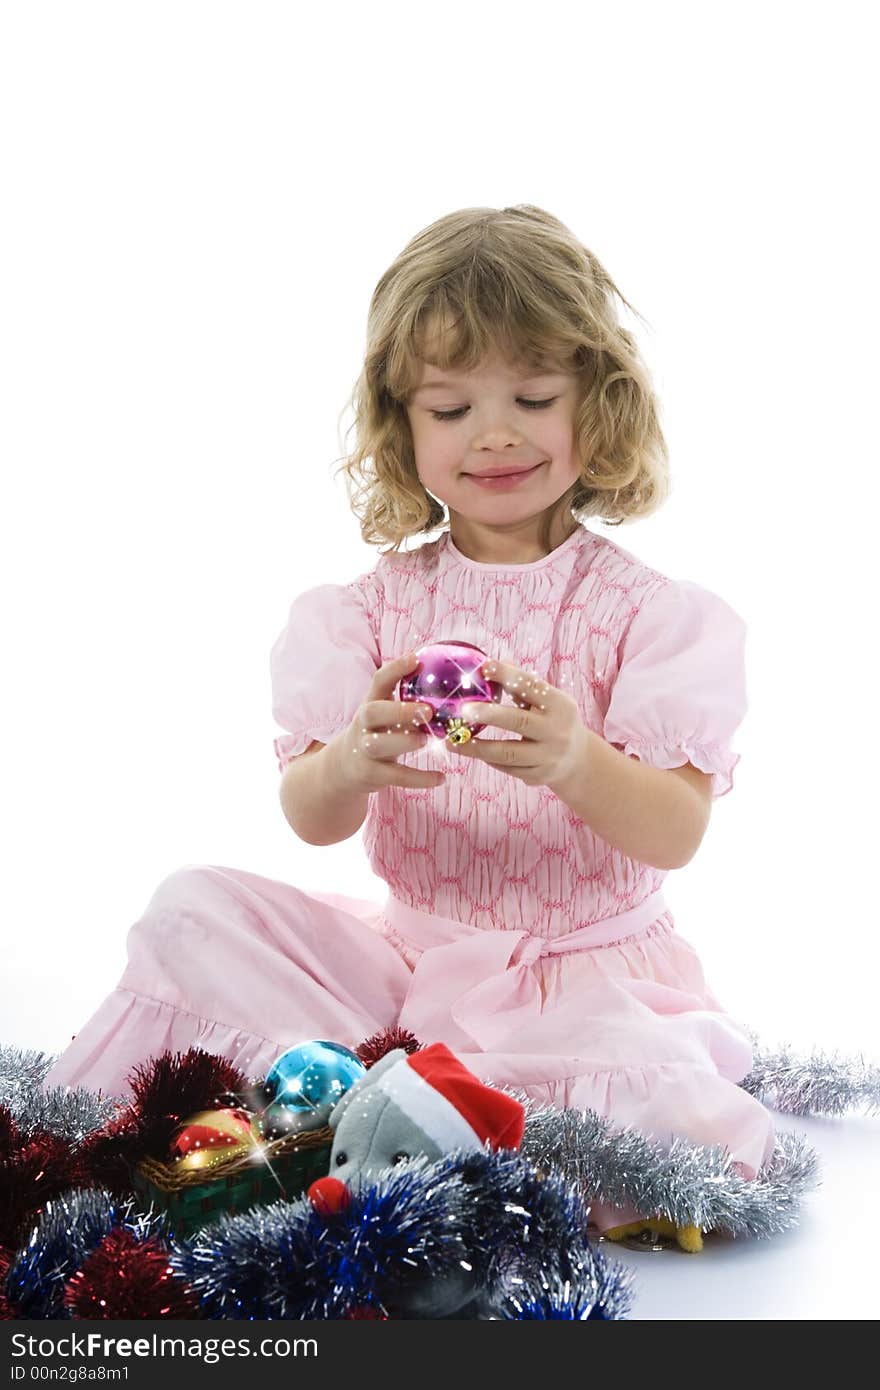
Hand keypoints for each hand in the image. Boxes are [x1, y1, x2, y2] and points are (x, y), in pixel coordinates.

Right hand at [331, 652, 445, 795]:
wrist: (344, 766)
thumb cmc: (376, 731)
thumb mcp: (384, 712)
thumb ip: (406, 697)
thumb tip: (445, 677)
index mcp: (371, 703)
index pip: (379, 681)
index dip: (395, 668)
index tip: (416, 657)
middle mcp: (364, 724)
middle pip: (372, 712)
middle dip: (398, 710)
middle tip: (427, 710)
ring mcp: (364, 749)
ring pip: (378, 744)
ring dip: (403, 742)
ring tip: (427, 740)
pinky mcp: (370, 773)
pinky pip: (394, 776)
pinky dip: (418, 778)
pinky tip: (440, 778)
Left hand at [447, 658, 591, 790]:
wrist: (578, 760)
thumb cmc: (553, 720)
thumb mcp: (548, 701)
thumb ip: (521, 685)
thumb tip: (488, 665)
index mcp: (560, 705)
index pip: (532, 687)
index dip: (508, 675)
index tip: (484, 666)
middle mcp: (557, 731)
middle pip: (519, 722)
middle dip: (489, 715)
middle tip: (463, 710)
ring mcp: (549, 756)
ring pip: (507, 753)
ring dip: (477, 747)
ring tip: (452, 742)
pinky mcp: (539, 776)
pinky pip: (508, 768)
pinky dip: (488, 760)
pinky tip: (473, 751)